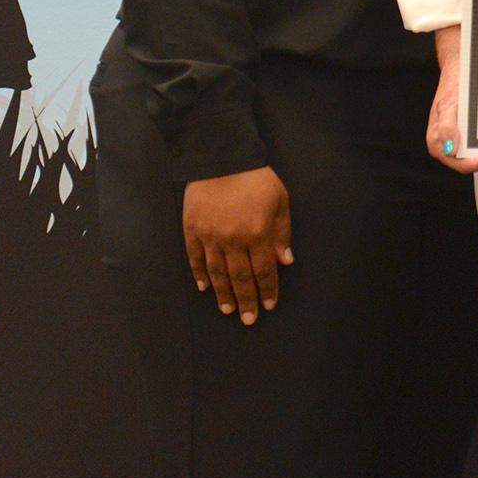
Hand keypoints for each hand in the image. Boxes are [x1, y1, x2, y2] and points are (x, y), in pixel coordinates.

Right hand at [182, 166, 291, 323]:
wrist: (222, 157)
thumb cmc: (256, 178)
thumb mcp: (280, 201)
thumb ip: (282, 233)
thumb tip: (285, 261)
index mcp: (257, 233)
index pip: (264, 270)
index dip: (267, 289)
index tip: (269, 306)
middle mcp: (233, 240)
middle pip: (240, 278)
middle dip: (246, 300)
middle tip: (249, 319)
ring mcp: (210, 236)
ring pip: (217, 273)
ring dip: (223, 294)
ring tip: (228, 310)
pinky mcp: (192, 229)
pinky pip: (195, 258)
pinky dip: (200, 274)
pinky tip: (204, 287)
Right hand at [428, 25, 477, 173]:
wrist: (460, 69)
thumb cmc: (452, 84)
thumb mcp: (447, 103)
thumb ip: (446, 126)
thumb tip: (449, 148)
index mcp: (440, 142)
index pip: (460, 162)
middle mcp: (452, 146)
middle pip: (476, 163)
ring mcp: (463, 142)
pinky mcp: (474, 136)